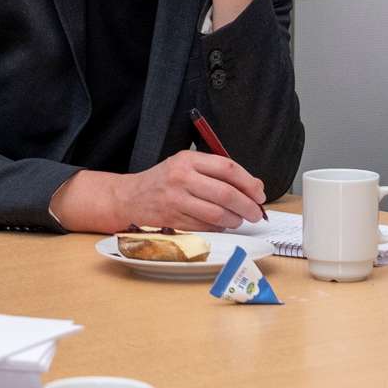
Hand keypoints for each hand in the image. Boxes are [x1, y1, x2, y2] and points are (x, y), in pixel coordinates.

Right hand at [110, 150, 265, 230]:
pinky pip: (206, 227)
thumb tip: (254, 186)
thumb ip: (217, 172)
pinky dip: (219, 227)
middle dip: (248, 206)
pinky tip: (220, 224)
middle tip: (256, 213)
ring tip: (239, 220)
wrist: (128, 198)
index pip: (228, 168)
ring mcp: (176, 201)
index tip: (259, 193)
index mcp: (187, 160)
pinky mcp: (173, 221)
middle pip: (226, 194)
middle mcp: (181, 179)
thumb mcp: (185, 165)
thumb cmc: (162, 181)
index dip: (249, 183)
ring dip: (235, 220)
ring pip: (218, 214)